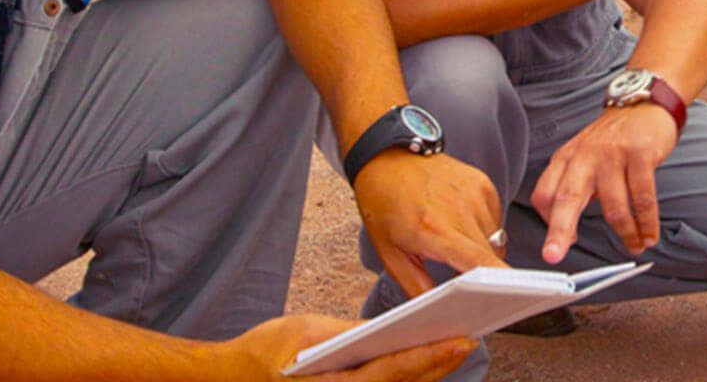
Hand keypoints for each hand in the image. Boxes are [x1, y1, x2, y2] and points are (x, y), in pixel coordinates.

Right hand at [222, 314, 476, 380]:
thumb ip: (351, 334)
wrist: (234, 378)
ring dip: (429, 370)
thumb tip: (393, 330)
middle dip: (439, 362)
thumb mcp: (307, 331)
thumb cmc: (266, 352)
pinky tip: (430, 355)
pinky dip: (409, 374)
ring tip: (458, 341)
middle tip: (472, 335)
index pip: (391, 371)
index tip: (460, 340)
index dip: (428, 356)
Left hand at [353, 150, 506, 296]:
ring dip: (481, 250)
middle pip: (492, 256)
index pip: (480, 263)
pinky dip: (482, 229)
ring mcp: (475, 193)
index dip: (497, 284)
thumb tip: (442, 311)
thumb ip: (418, 287)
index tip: (504, 299)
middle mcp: (460, 209)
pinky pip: (494, 219)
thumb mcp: (391, 254)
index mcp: (434, 229)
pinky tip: (458, 222)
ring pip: (495, 239)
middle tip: (461, 280)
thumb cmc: (383, 204)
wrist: (387, 157)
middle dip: (483, 274)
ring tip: (452, 242)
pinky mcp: (482, 183)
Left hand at [529, 104, 677, 263]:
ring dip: (625, 233)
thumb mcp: (581, 157)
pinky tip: (649, 234)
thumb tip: (565, 232)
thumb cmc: (610, 140)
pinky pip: (643, 197)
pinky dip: (647, 222)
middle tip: (554, 255)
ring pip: (613, 205)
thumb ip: (571, 189)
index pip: (544, 193)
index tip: (557, 246)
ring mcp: (612, 155)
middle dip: (559, 230)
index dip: (547, 221)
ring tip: (635, 246)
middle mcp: (584, 157)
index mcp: (565, 159)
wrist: (641, 105)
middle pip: (567, 198)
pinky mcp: (639, 154)